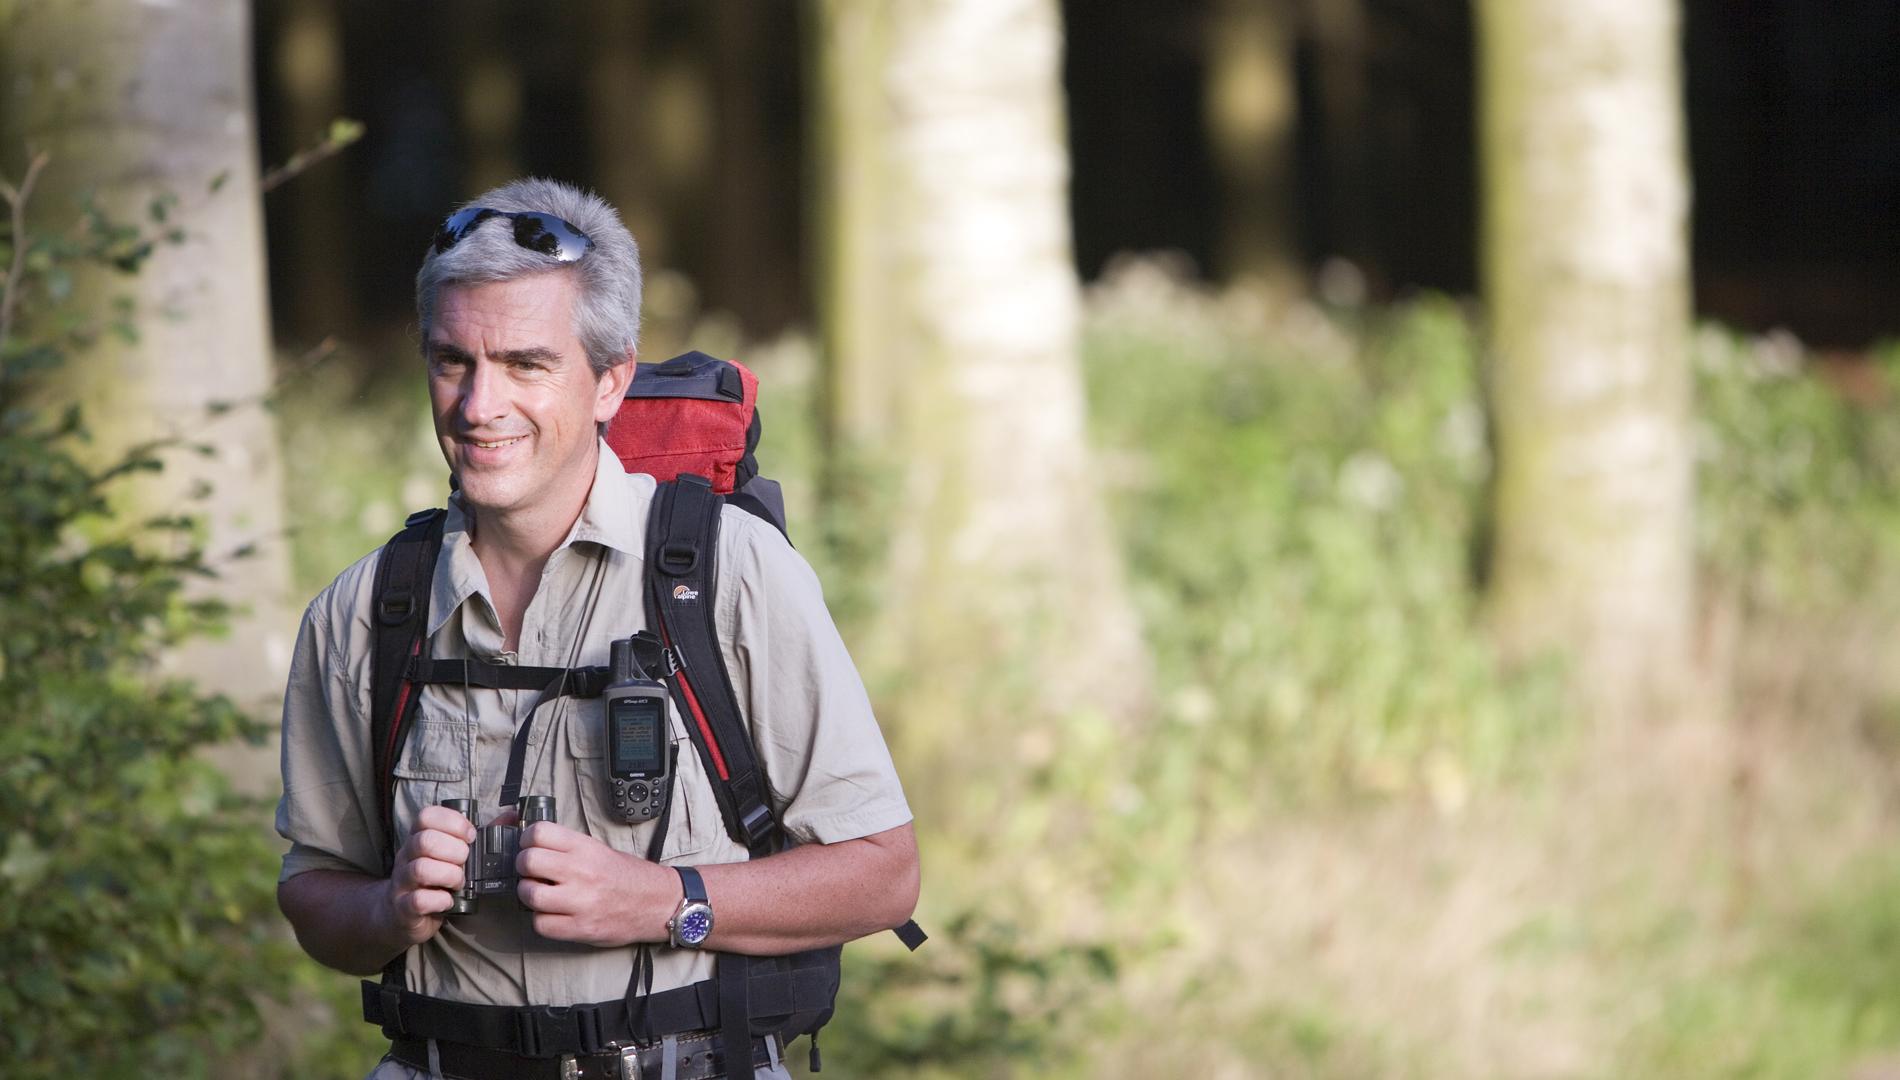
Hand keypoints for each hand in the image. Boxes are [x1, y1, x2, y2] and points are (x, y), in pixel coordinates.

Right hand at [381, 804, 474, 946]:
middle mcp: (406, 856)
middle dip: (455, 851)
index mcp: (418, 837)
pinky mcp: (404, 907)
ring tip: (460, 882)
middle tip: (466, 862)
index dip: (454, 823)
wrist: (400, 913)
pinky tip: (449, 900)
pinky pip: (418, 900)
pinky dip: (440, 900)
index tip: (471, 836)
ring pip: (421, 869)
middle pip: (425, 841)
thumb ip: (480, 836)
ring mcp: (402, 882)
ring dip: (449, 875)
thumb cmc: (433, 879)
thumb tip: (512, 817)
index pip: (427, 816)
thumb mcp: (452, 854)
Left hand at [515, 822, 680, 946]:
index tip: (531, 846)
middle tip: (533, 872)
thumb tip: (531, 846)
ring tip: (542, 895)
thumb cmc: (628, 876)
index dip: (528, 840)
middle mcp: (581, 871)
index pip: (538, 832)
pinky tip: (553, 914)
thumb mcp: (599, 850)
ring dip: (530, 895)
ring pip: (528, 894)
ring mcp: (580, 901)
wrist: (659, 902)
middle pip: (528, 861)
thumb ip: (567, 847)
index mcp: (586, 848)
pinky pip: (541, 924)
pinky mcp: (580, 928)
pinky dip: (542, 920)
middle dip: (524, 867)